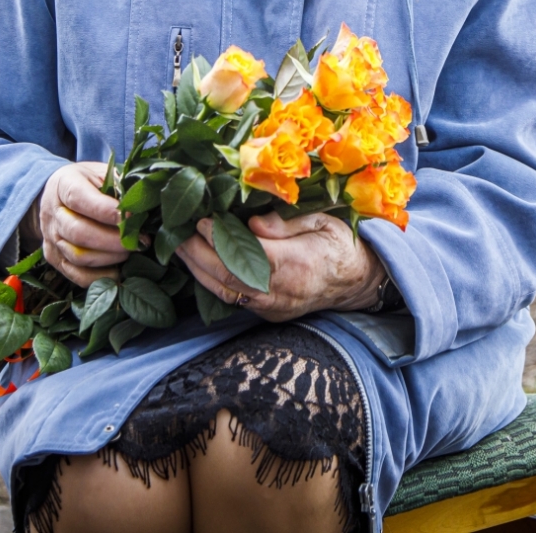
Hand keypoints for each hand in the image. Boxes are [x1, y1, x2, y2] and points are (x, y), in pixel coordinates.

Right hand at [28, 162, 126, 287]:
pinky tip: (119, 271)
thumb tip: (141, 206)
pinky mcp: (54, 258)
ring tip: (131, 251)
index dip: (106, 210)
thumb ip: (118, 185)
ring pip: (78, 256)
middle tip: (138, 240)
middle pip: (78, 232)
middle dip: (113, 240)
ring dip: (109, 258)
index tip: (131, 217)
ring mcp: (51, 238)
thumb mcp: (101, 173)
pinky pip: (76, 275)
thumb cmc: (88, 182)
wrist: (58, 195)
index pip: (79, 199)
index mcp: (63, 185)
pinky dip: (100, 277)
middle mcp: (52, 213)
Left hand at [175, 212, 385, 321]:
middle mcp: (283, 291)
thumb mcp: (322, 221)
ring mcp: (275, 307)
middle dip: (200, 256)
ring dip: (199, 271)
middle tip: (178, 235)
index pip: (249, 255)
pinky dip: (212, 283)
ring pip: (228, 293)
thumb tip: (253, 223)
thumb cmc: (340, 245)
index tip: (202, 221)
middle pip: (230, 278)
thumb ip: (286, 224)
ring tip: (180, 249)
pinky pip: (235, 300)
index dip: (221, 240)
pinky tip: (199, 266)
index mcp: (298, 264)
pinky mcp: (270, 314)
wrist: (357, 281)